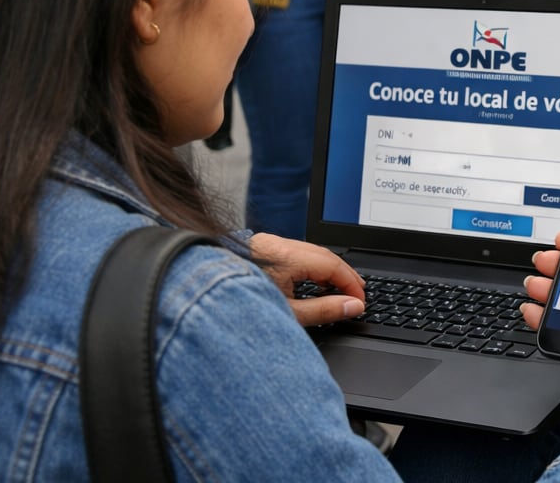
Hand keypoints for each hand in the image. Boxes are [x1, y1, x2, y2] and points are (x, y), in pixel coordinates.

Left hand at [249, 233, 366, 326]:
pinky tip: (314, 282)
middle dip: (343, 275)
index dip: (351, 284)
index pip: (332, 265)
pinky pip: (295, 253)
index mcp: (285, 257)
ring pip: (310, 252)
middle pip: (324, 254)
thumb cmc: (238, 310)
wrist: (199, 294)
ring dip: (328, 270)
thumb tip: (352, 307)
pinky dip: (310, 267)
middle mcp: (277, 244)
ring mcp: (268, 244)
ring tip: (340, 290)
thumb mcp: (288, 314)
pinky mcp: (260, 249)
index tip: (359, 301)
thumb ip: (324, 310)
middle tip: (357, 295)